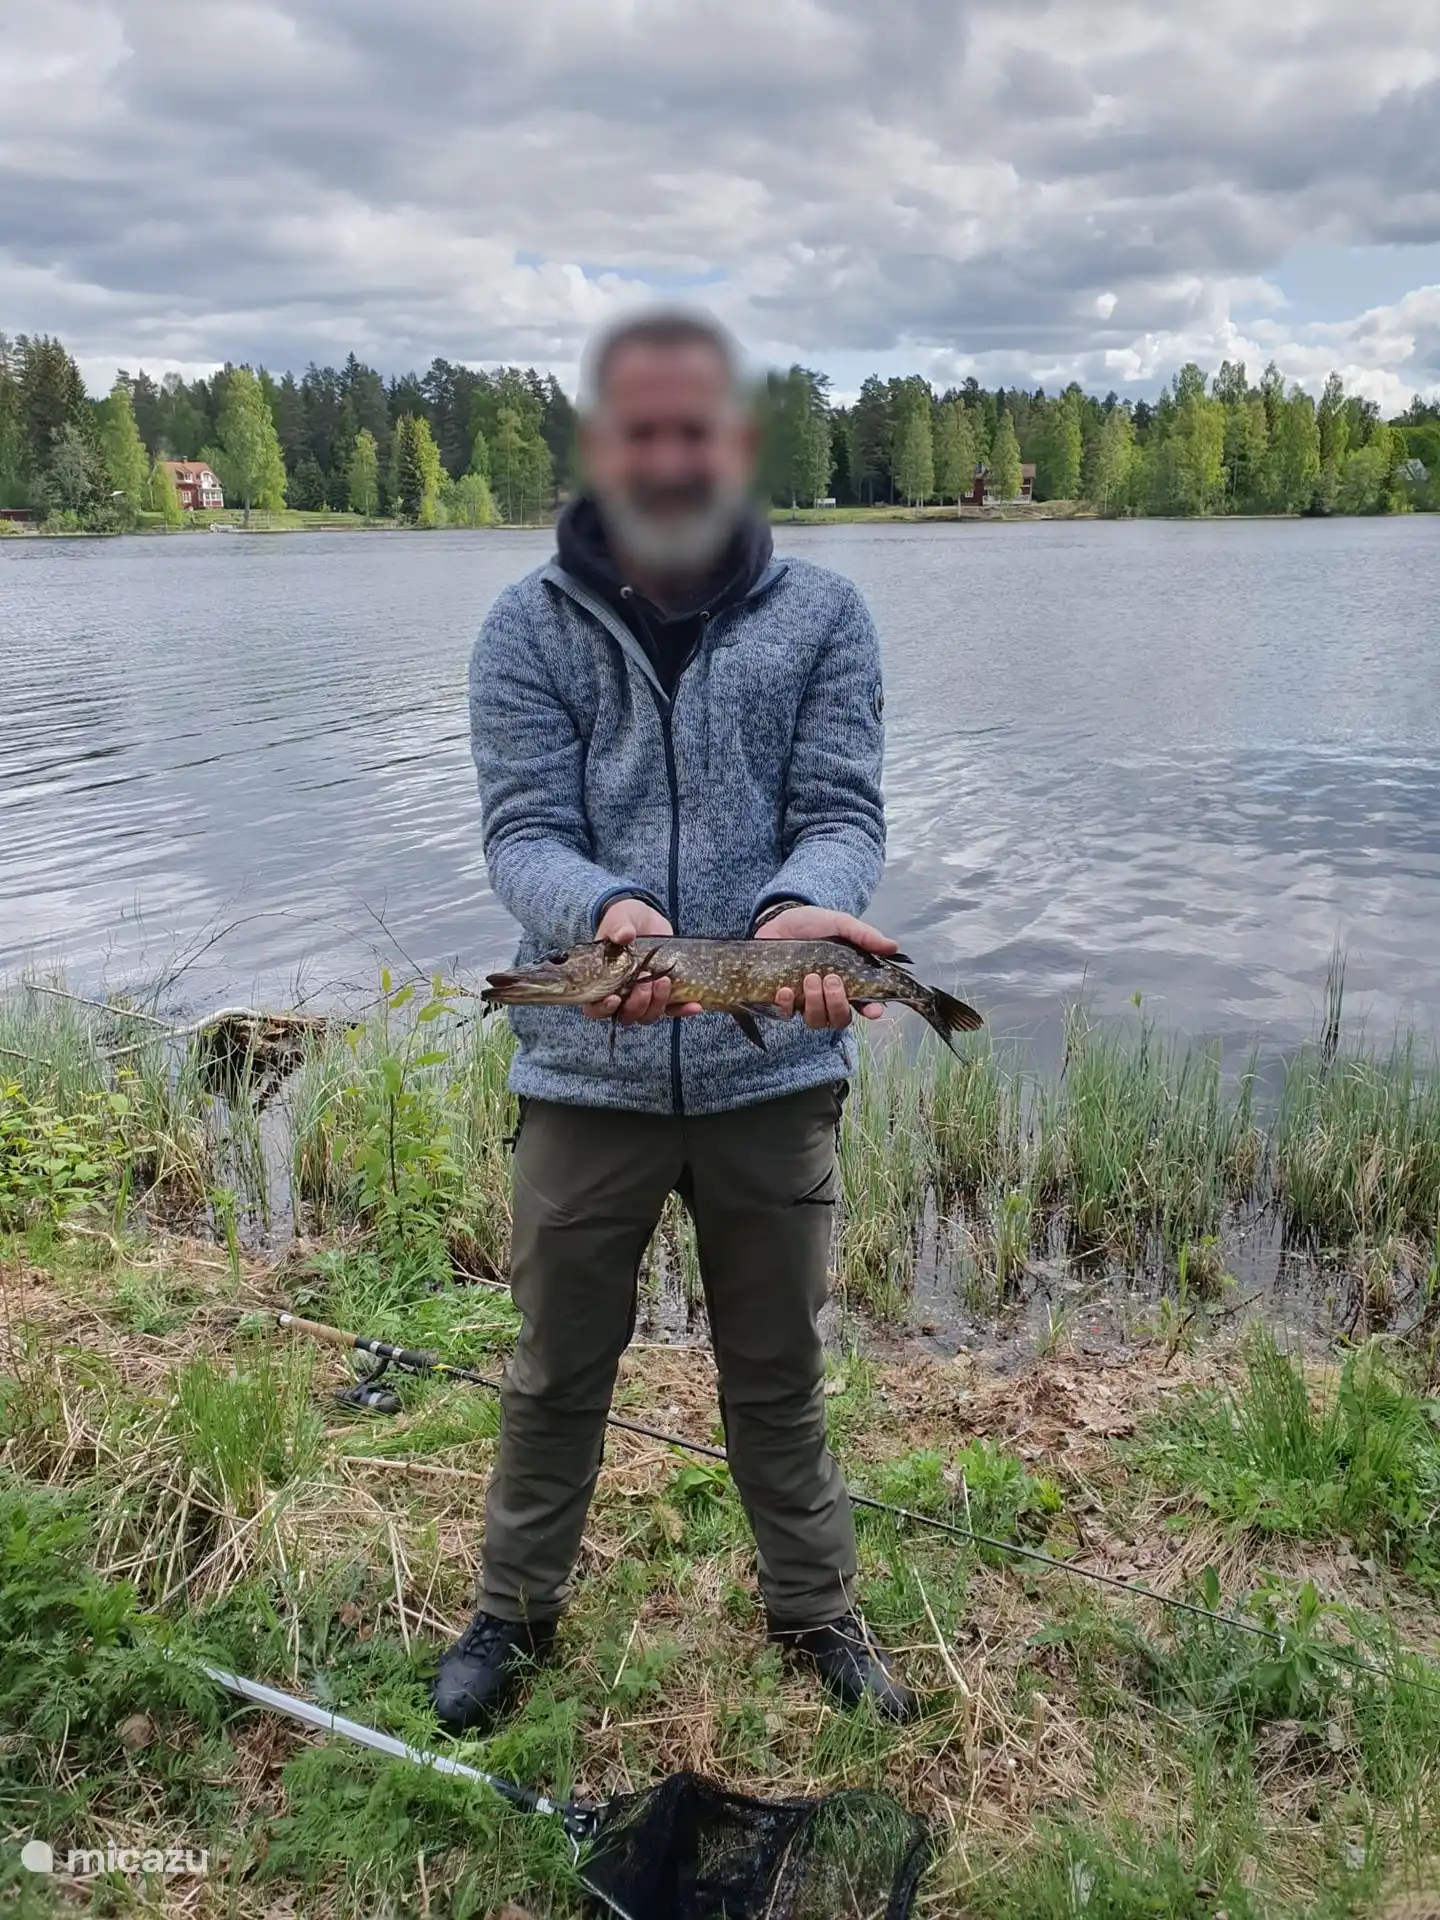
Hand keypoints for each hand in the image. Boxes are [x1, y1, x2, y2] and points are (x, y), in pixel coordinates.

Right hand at [583, 899, 701, 1025]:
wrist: (646, 919)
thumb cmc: (624, 921)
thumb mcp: (618, 919)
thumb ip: (617, 927)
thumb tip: (624, 935)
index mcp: (601, 983)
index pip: (595, 1008)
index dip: (602, 1009)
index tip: (615, 998)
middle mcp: (621, 996)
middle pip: (626, 1015)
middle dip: (637, 1003)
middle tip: (646, 980)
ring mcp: (643, 997)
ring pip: (648, 1016)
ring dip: (658, 1003)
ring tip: (664, 980)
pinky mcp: (663, 995)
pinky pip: (673, 1010)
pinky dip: (683, 1010)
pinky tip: (694, 1005)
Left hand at [754, 906, 896, 1029]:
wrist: (779, 919)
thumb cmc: (813, 924)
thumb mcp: (840, 924)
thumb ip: (864, 936)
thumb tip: (893, 947)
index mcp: (849, 982)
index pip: (865, 1005)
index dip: (871, 1011)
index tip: (873, 1009)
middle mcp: (829, 997)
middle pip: (840, 1019)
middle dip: (838, 1004)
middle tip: (832, 979)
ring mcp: (806, 1001)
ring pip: (816, 1021)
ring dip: (815, 1003)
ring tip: (810, 977)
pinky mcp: (783, 1000)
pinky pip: (787, 1014)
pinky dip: (787, 1005)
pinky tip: (785, 989)